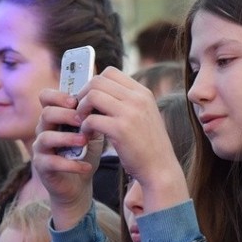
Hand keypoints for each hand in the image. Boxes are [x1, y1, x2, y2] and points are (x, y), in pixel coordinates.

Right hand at [32, 88, 103, 229]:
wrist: (80, 181)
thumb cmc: (84, 153)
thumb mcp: (92, 132)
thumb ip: (94, 118)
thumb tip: (104, 101)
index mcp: (55, 117)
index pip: (46, 97)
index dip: (58, 96)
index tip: (76, 100)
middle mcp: (44, 129)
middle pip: (46, 113)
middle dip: (65, 114)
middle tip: (82, 119)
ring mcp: (41, 148)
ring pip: (46, 137)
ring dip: (66, 138)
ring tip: (84, 141)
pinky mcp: (42, 166)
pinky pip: (51, 162)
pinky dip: (70, 164)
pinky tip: (86, 167)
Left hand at [75, 68, 187, 212]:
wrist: (160, 169)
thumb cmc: (148, 145)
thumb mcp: (144, 115)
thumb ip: (127, 102)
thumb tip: (101, 91)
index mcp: (142, 93)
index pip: (110, 72)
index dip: (94, 84)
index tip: (90, 99)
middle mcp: (138, 99)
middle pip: (98, 81)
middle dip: (83, 94)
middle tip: (81, 111)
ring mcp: (130, 113)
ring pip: (92, 96)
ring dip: (81, 109)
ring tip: (83, 122)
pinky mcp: (120, 130)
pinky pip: (91, 119)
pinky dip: (84, 127)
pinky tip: (88, 135)